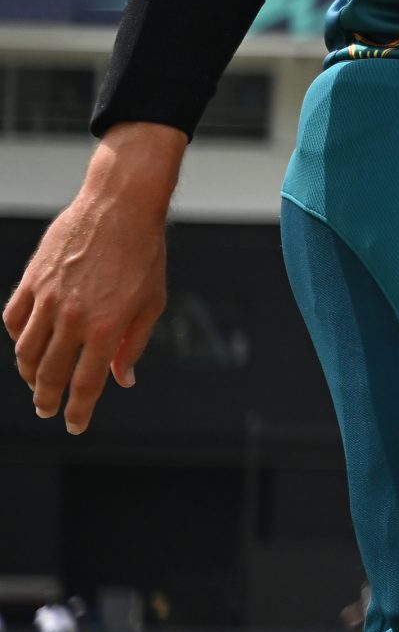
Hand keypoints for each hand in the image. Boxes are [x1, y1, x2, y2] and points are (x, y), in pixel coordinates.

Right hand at [5, 125, 182, 433]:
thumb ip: (134, 344)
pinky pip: (14, 319)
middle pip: (49, 374)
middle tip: (47, 409)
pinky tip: (25, 344)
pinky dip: (16, 337)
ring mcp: (49, 299)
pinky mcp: (32, 280)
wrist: (121, 205)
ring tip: (35, 383)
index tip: (74, 425)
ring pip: (25, 352)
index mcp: (107, 327)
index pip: (86, 384)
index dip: (79, 411)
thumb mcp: (151, 302)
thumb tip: (123, 380)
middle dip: (47, 399)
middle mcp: (74, 318)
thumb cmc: (144, 253)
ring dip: (28, 374)